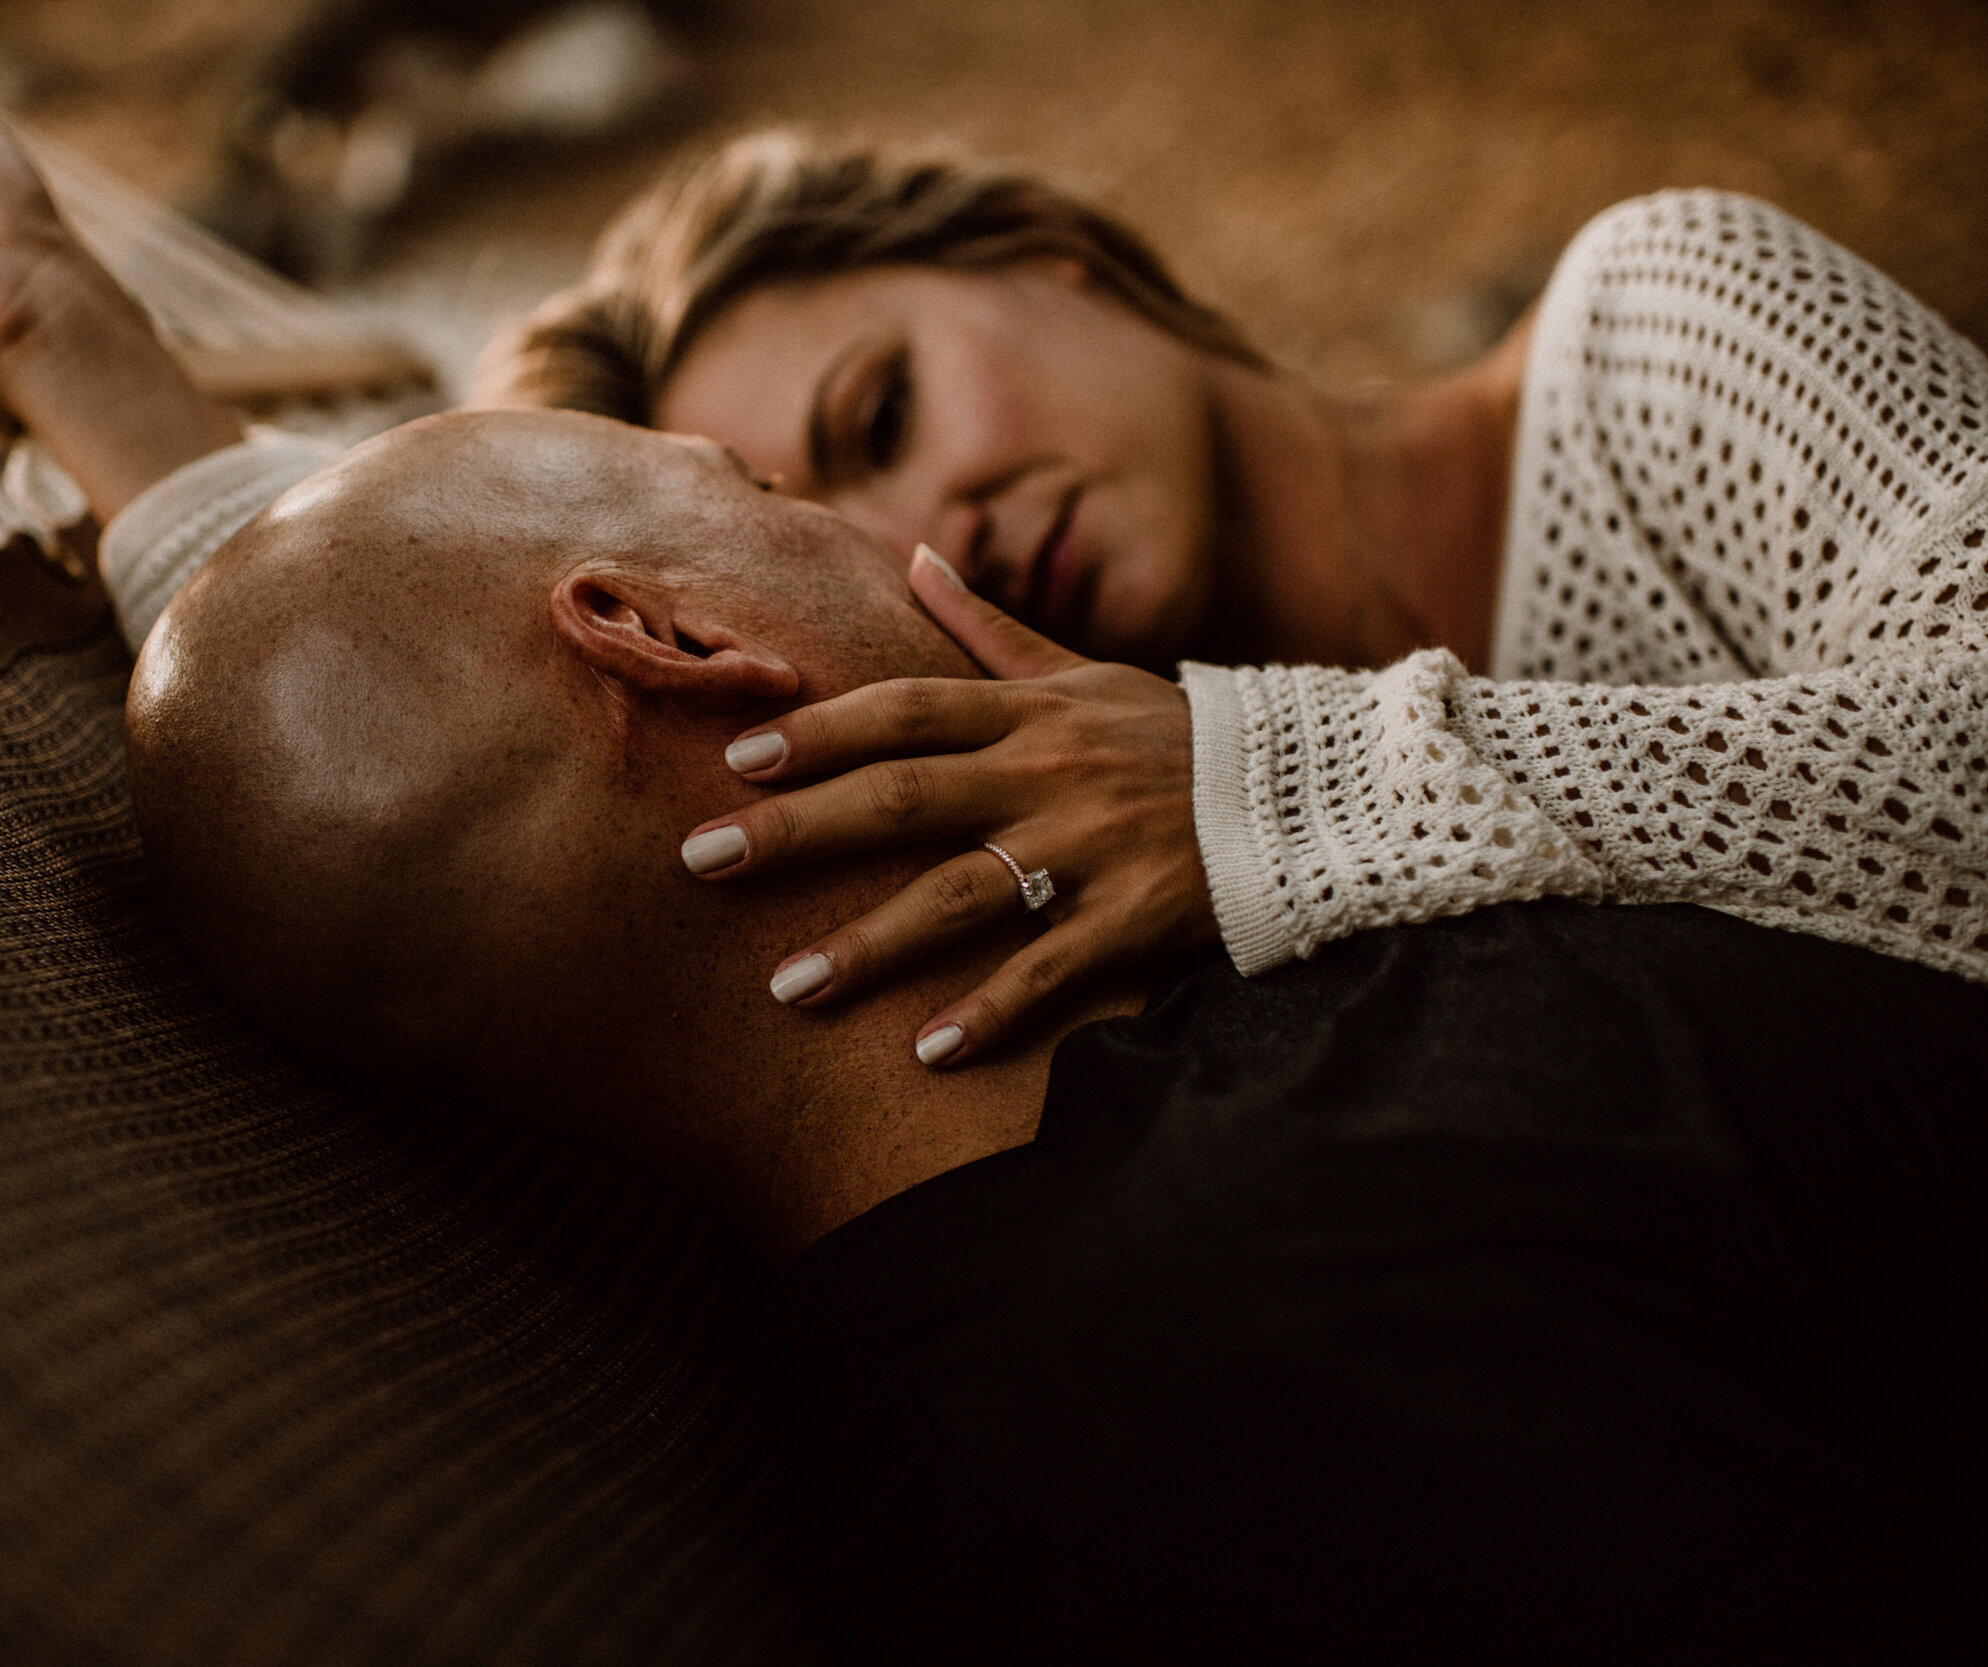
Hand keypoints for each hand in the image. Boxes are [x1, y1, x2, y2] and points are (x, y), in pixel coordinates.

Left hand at [681, 547, 1216, 1066]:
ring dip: (868, 944)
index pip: (904, 710)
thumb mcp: (1085, 672)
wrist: (1315, 793)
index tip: (736, 759)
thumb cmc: (1177, 735)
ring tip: (784, 986)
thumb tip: (916, 558)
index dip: (817, 731)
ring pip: (960, 895)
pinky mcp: (1135, 920)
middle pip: (902, 797)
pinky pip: (1050, 971)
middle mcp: (1048, 775)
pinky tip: (925, 1052)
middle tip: (700, 861)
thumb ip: (989, 630)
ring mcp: (1090, 850)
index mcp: (1029, 714)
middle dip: (795, 830)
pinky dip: (990, 1012)